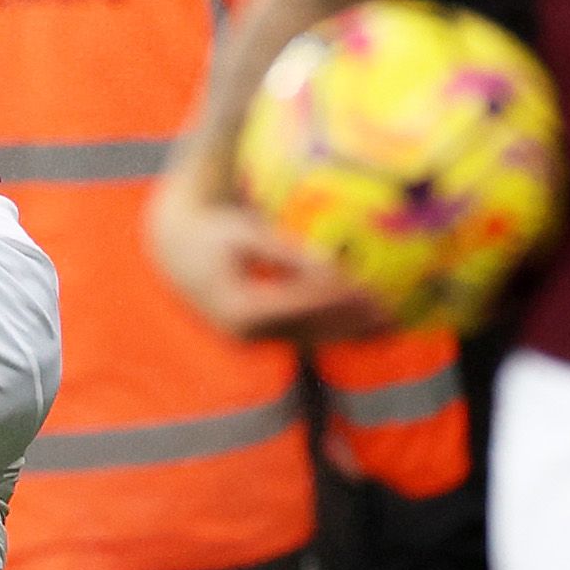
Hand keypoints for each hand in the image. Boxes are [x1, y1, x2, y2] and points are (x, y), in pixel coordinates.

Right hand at [145, 182, 396, 341]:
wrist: (175, 250)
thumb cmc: (212, 230)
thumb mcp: (245, 235)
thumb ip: (286, 252)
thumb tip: (329, 261)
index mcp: (242, 308)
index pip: (300, 305)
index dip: (337, 299)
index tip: (372, 289)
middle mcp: (249, 332)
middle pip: (312, 330)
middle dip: (354, 323)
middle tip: (394, 311)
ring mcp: (254, 337)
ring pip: (312, 338)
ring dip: (352, 333)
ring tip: (393, 325)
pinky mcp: (261, 335)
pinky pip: (306, 335)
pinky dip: (338, 331)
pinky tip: (370, 328)